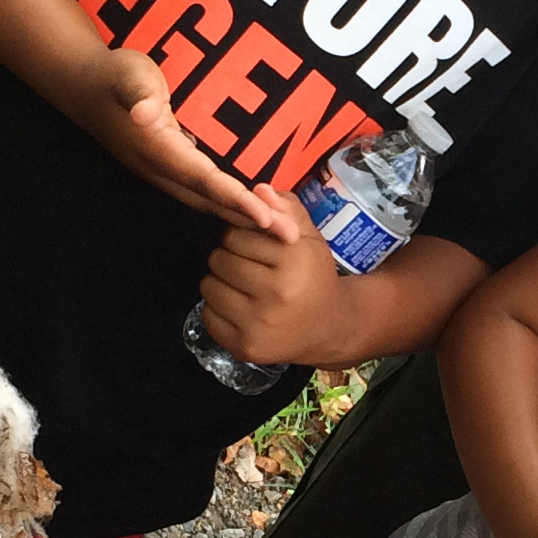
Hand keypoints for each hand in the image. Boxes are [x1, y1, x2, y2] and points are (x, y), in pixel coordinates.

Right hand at [63, 45, 273, 226]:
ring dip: (244, 218)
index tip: (264, 217)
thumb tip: (144, 113)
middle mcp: (163, 169)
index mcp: (159, 149)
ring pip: (209, 201)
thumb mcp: (128, 75)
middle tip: (291, 236)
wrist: (86, 90)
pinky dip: (231, 205)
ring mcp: (166, 173)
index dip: (233, 199)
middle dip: (251, 220)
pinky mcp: (170, 169)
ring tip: (282, 231)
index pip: (202, 178)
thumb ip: (137, 93)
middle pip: (212, 200)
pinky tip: (254, 211)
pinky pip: (205, 193)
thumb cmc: (115, 77)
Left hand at [197, 207, 345, 367]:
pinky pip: (208, 315)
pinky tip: (241, 309)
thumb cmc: (314, 276)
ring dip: (221, 282)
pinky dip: (219, 309)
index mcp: (295, 260)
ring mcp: (259, 324)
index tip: (258, 248)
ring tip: (244, 287)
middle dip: (230, 258)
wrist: (329, 328)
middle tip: (250, 267)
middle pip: (219, 259)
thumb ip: (286, 208)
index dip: (242, 237)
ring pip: (209, 285)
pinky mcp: (244, 347)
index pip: (236, 234)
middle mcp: (277, 293)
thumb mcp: (308, 237)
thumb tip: (258, 190)